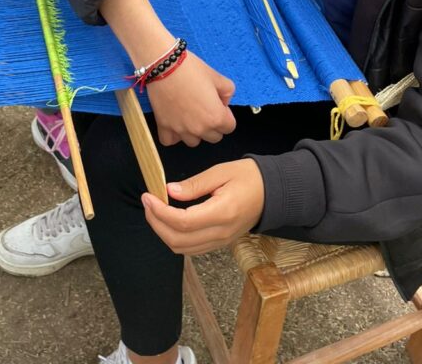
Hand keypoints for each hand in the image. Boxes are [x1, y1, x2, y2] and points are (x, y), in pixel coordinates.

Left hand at [142, 160, 264, 254]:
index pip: (182, 222)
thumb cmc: (249, 177)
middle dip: (156, 223)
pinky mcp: (220, 243)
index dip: (159, 212)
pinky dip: (175, 237)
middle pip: (178, 240)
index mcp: (222, 213)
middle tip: (148, 202)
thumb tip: (169, 191)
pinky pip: (192, 248)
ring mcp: (221, 242)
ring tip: (155, 210)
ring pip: (183, 249)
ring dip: (163, 232)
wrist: (273, 193)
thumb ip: (194, 184)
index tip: (148, 196)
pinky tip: (170, 219)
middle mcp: (221, 233)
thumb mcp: (221, 172)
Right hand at [146, 51, 235, 146]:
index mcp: (216, 117)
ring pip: (194, 141)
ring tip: (190, 114)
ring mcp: (180, 130)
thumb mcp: (217, 76)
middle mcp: (199, 128)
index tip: (218, 104)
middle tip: (205, 107)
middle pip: (214, 137)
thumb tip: (224, 102)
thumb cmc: (192, 69)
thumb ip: (228, 92)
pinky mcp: (164, 127)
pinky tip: (176, 122)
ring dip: (195, 131)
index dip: (226, 114)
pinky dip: (174, 135)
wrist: (164, 65)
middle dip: (213, 124)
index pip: (229, 127)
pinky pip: (170, 141)